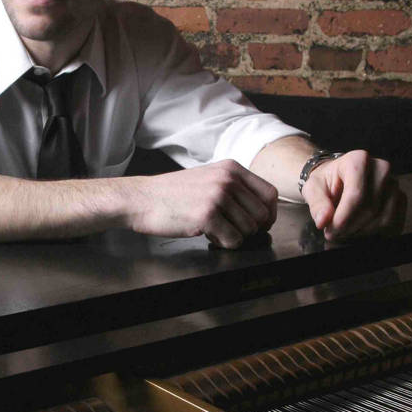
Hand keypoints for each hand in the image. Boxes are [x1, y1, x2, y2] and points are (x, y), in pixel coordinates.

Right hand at [128, 160, 277, 248]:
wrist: (142, 198)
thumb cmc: (173, 192)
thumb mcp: (208, 177)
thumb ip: (234, 187)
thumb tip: (261, 211)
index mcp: (231, 168)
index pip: (270, 194)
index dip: (268, 214)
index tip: (259, 224)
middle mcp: (227, 179)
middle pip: (262, 215)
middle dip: (250, 229)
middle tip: (231, 230)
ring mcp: (218, 196)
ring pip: (249, 230)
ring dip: (234, 236)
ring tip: (214, 229)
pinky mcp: (207, 215)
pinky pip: (233, 240)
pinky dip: (223, 243)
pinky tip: (207, 234)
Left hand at [301, 150, 405, 240]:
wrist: (339, 179)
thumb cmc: (327, 182)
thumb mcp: (313, 188)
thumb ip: (317, 203)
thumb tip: (323, 220)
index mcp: (358, 159)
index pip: (356, 195)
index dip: (343, 218)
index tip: (330, 230)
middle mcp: (381, 168)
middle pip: (370, 209)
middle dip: (350, 227)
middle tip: (334, 233)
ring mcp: (394, 183)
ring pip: (384, 219)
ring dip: (362, 232)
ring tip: (345, 231)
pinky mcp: (401, 198)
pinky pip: (394, 224)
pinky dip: (376, 234)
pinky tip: (359, 231)